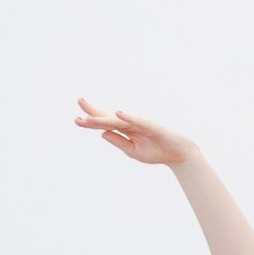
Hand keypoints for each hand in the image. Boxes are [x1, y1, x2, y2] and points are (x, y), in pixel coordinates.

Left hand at [76, 98, 193, 169]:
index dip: (91, 122)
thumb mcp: (132, 151)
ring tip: (89, 118)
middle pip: (109, 117)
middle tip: (79, 101)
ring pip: (119, 121)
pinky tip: (118, 113)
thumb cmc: (155, 151)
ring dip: (105, 119)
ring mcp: (141, 124)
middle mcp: (131, 124)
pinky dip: (128, 117)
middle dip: (94, 112)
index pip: (105, 124)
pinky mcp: (151, 127)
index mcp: (125, 131)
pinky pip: (138, 121)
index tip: (76, 119)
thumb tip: (102, 133)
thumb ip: (118, 142)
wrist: (177, 153)